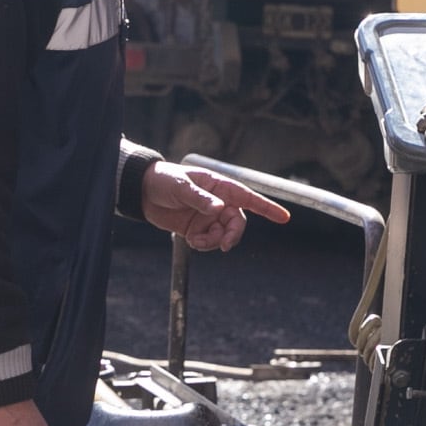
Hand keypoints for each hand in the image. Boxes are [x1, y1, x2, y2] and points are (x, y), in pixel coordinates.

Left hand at [141, 162, 291, 252]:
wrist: (141, 192)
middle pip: (237, 223)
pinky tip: (191, 241)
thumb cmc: (163, 180)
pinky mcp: (196, 229)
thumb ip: (200, 198)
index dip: (267, 208)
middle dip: (233, 235)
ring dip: (214, 242)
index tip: (284, 218)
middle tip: (224, 245)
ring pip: (223, 235)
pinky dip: (203, 245)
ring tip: (196, 241)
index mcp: (219, 186)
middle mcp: (217, 202)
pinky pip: (208, 242)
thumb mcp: (181, 186)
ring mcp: (208, 217)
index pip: (248, 198)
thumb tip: (219, 209)